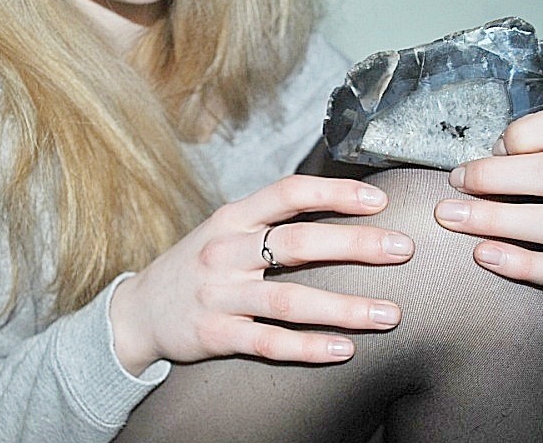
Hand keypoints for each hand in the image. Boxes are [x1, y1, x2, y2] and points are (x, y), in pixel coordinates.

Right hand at [110, 175, 412, 374]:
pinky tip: (344, 349)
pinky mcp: (216, 335)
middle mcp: (225, 252)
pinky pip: (268, 343)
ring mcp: (219, 295)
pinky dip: (308, 347)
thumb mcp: (225, 230)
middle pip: (297, 244)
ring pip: (288, 301)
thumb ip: (270, 221)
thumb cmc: (196, 264)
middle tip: (403, 249)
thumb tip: (337, 210)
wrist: (139, 310)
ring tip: (389, 314)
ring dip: (343, 308)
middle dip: (355, 244)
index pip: (288, 193)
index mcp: (232, 218)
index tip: (377, 200)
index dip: (335, 193)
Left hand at [435, 102, 542, 294]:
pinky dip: (521, 264)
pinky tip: (484, 254)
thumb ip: (514, 156)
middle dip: (497, 176)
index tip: (494, 146)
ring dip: (497, 219)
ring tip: (453, 217)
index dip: (529, 132)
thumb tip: (469, 167)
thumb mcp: (540, 164)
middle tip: (457, 181)